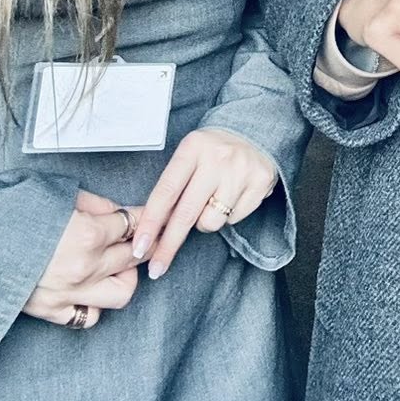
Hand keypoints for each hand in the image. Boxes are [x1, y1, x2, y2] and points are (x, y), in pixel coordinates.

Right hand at [23, 190, 140, 329]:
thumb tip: (114, 212)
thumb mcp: (54, 194)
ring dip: (126, 275)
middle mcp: (84, 267)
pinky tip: (91, 287)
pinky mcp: (51, 312)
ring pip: (124, 292)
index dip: (143, 215)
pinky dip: (96, 303)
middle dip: (141, 242)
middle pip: (134, 256)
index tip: (149, 213)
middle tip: (138, 235)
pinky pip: (89, 316)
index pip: (133, 224)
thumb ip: (92, 204)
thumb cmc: (6, 212)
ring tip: (117, 263)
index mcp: (87, 233)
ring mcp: (69, 293)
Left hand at [133, 128, 277, 278]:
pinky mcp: (260, 182)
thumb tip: (151, 229)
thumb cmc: (211, 151)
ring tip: (211, 201)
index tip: (139, 246)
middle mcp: (217, 158)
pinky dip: (228, 215)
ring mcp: (241, 170)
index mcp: (192, 148)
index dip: (150, 222)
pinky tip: (231, 196)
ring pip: (211, 221)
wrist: (253, 132)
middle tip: (157, 268)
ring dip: (205, 221)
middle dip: (168, 246)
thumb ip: (173, 185)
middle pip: (186, 213)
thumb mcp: (189, 156)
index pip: (166, 191)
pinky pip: (234, 219)